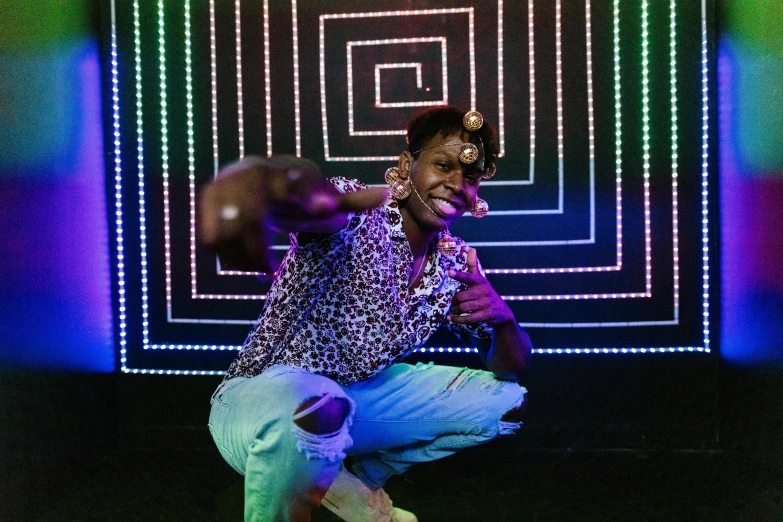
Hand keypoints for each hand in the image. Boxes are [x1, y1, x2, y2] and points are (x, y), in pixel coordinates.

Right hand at [198, 155, 388, 272]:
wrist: (255, 175)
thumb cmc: (298, 192)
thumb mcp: (325, 196)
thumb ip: (352, 201)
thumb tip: (388, 194)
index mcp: (288, 174)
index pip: (301, 183)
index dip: (313, 195)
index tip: (327, 207)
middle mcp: (253, 174)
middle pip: (251, 220)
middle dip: (258, 252)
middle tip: (271, 274)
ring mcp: (226, 185)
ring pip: (227, 231)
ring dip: (242, 256)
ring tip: (260, 268)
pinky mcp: (207, 200)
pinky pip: (211, 238)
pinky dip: (227, 255)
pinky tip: (243, 261)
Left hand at [447, 248, 514, 325]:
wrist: (503, 312)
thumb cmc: (487, 294)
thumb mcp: (481, 280)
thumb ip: (473, 266)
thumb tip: (472, 249)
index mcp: (480, 281)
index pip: (469, 277)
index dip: (459, 275)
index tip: (449, 272)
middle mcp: (483, 291)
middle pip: (460, 296)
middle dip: (454, 302)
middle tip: (454, 303)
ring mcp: (485, 304)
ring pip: (463, 307)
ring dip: (455, 310)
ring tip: (454, 311)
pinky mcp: (486, 315)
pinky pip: (468, 318)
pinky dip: (457, 319)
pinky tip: (451, 319)